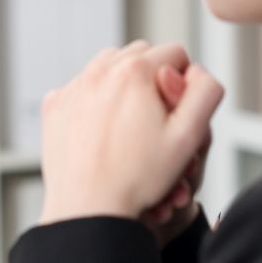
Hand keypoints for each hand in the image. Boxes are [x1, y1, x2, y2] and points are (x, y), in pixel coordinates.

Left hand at [38, 42, 223, 225]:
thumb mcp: (189, 137)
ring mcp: (73, 87)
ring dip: (123, 84)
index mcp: (134, 72)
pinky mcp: (55, 105)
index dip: (184, 83)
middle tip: (154, 118)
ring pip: (108, 66)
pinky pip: (81, 87)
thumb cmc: (138, 178)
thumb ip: (206, 93)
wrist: (88, 208)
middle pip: (140, 54)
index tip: (176, 113)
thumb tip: (200, 71)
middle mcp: (99, 71)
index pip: (175, 54)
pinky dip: (93, 99)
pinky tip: (102, 130)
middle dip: (153, 78)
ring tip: (131, 121)